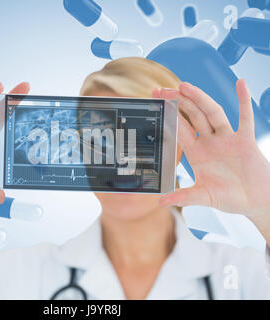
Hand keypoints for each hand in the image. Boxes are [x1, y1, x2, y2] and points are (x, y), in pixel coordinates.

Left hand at [155, 80, 269, 216]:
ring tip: (185, 86)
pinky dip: (244, 101)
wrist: (256, 202)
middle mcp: (210, 142)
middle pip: (192, 116)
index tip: (156, 103)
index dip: (168, 116)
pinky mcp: (245, 140)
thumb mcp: (203, 196)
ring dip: (200, 99)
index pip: (179, 130)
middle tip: (162, 90)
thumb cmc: (230, 198)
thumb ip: (183, 197)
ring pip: (212, 113)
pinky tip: (240, 84)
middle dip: (178, 102)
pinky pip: (245, 117)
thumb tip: (161, 202)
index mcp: (196, 153)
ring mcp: (227, 139)